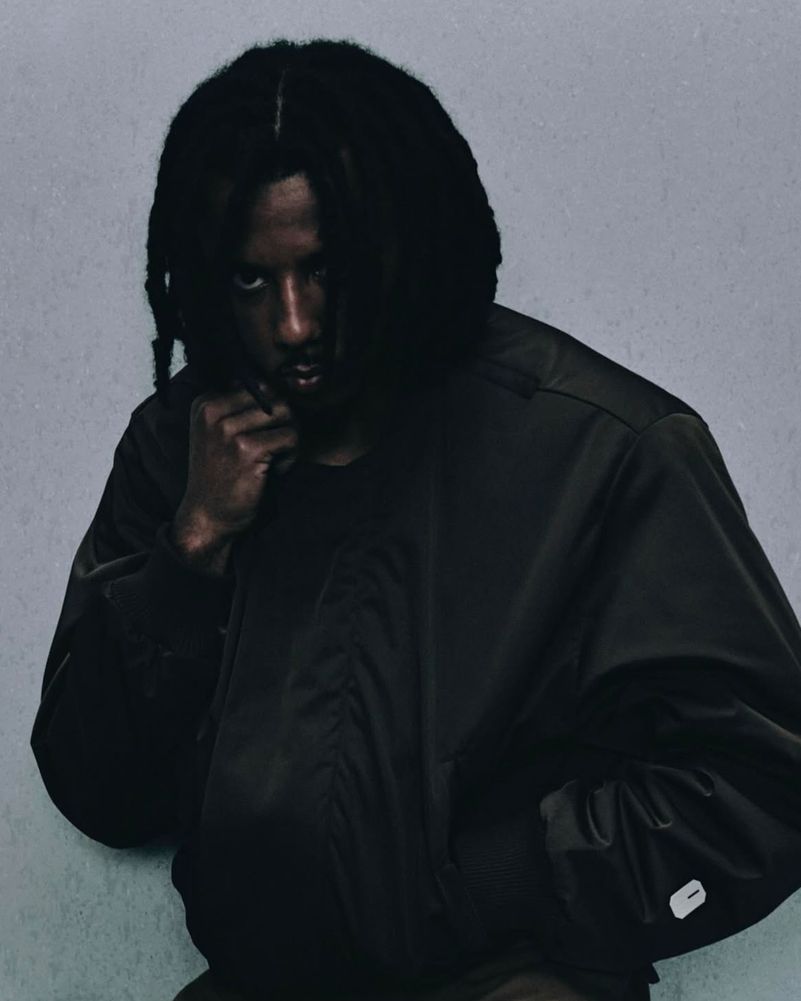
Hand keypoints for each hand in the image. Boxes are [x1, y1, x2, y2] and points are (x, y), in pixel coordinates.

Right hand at [170, 379, 297, 569]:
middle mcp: (213, 411)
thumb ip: (241, 408)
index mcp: (206, 402)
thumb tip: (278, 385)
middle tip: (274, 451)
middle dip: (284, 424)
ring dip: (289, 440)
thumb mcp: (219, 434)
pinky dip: (291, 457)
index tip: (261, 438)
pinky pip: (291, 437)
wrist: (207, 516)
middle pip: (276, 397)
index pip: (260, 385)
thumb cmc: (221, 477)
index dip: (271, 412)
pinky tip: (274, 472)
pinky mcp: (247, 449)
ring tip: (274, 460)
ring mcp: (228, 429)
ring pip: (287, 414)